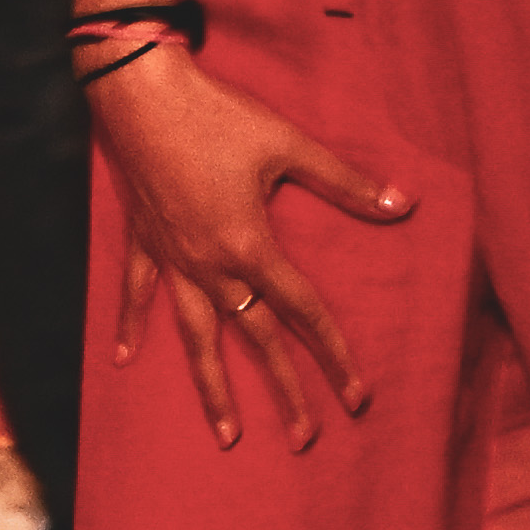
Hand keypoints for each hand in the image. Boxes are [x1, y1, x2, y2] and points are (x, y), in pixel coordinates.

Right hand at [87, 40, 410, 447]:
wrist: (141, 92)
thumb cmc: (217, 114)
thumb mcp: (288, 145)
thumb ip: (344, 182)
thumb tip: (403, 202)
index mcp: (250, 246)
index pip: (304, 312)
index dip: (335, 355)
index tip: (356, 397)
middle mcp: (211, 266)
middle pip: (257, 339)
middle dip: (285, 390)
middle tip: (307, 437)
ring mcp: (173, 259)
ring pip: (196, 337)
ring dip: (213, 388)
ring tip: (228, 434)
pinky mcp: (144, 242)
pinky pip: (139, 295)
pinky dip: (132, 327)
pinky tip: (126, 359)